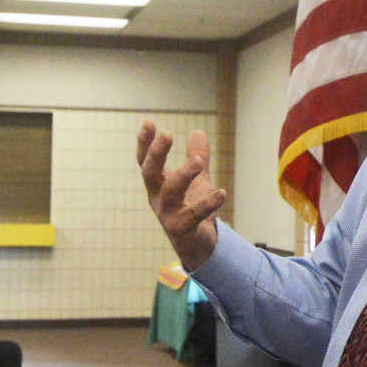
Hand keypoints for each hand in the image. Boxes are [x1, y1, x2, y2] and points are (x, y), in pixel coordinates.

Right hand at [137, 122, 225, 270]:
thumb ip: (196, 156)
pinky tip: (222, 193)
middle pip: (150, 174)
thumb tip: (198, 132)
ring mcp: (167, 215)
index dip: (145, 143)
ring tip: (199, 161)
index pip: (145, 161)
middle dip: (156, 154)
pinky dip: (207, 205)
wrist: (197, 244)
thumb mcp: (196, 180)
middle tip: (167, 134)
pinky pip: (193, 216)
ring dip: (183, 175)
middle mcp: (157, 198)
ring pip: (170, 193)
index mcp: (158, 184)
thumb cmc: (191, 208)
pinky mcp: (182, 230)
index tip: (148, 122)